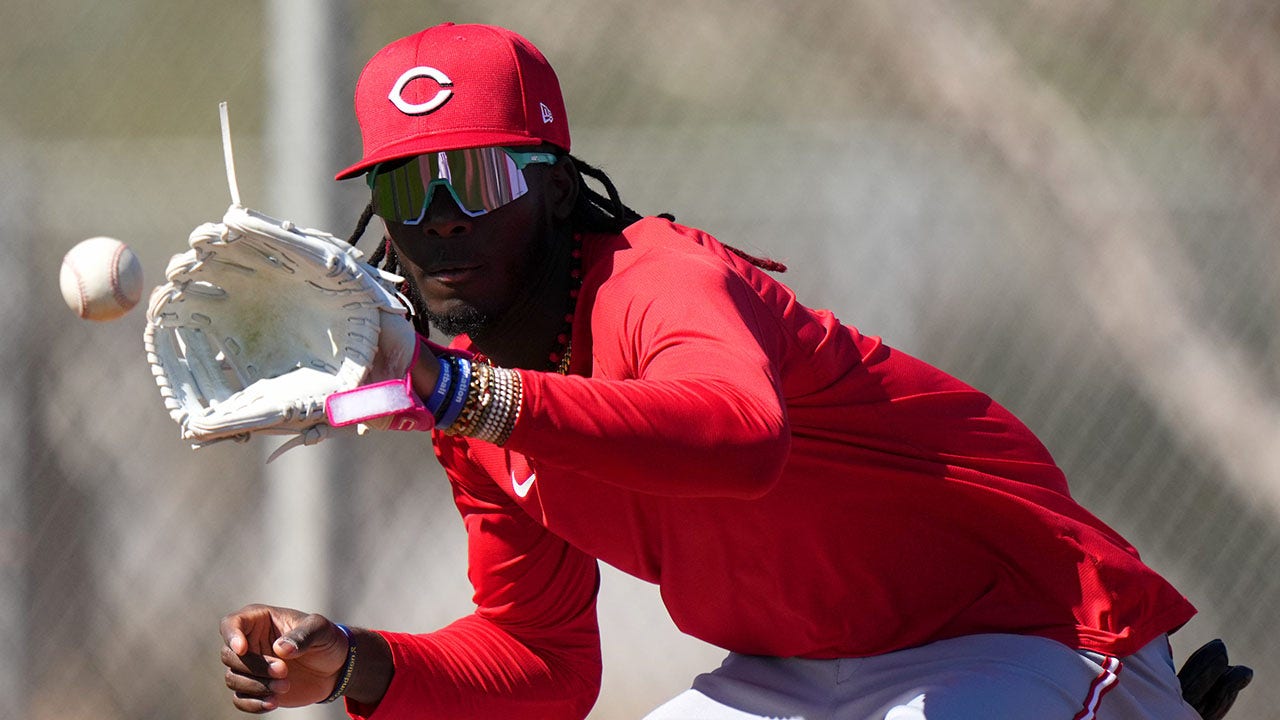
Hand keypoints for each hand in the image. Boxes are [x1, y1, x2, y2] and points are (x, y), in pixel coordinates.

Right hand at [219, 604, 347, 712]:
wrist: (335, 667)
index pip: (231, 624)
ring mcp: (250, 666)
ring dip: (256, 686)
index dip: (231, 636)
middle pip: (229, 655)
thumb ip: (302, 635)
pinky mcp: (255, 688)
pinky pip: (240, 699)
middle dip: (254, 666)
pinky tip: (272, 703)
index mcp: (260, 620)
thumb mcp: (320, 629)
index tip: (242, 649)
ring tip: (285, 686)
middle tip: (283, 671)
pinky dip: (253, 703)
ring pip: (233, 678)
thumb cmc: (326, 639)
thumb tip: (280, 649)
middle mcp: (249, 642)